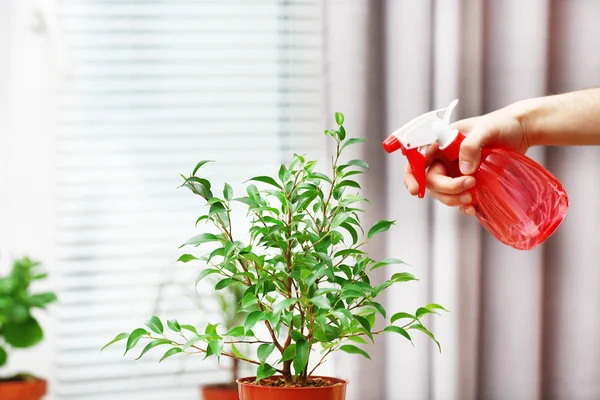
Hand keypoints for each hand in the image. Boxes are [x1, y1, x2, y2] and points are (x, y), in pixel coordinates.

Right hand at [404, 102, 533, 215]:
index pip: (417, 160)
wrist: (521, 131)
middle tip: (469, 186)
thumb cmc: (501, 124)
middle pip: (431, 181)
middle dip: (446, 189)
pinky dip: (462, 206)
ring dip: (453, 199)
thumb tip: (463, 170)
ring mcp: (456, 172)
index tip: (415, 191)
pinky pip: (458, 198)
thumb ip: (471, 145)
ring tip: (472, 199)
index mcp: (441, 143)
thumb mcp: (486, 130)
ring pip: (443, 193)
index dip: (412, 176)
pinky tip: (473, 208)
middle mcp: (444, 159)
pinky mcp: (468, 183)